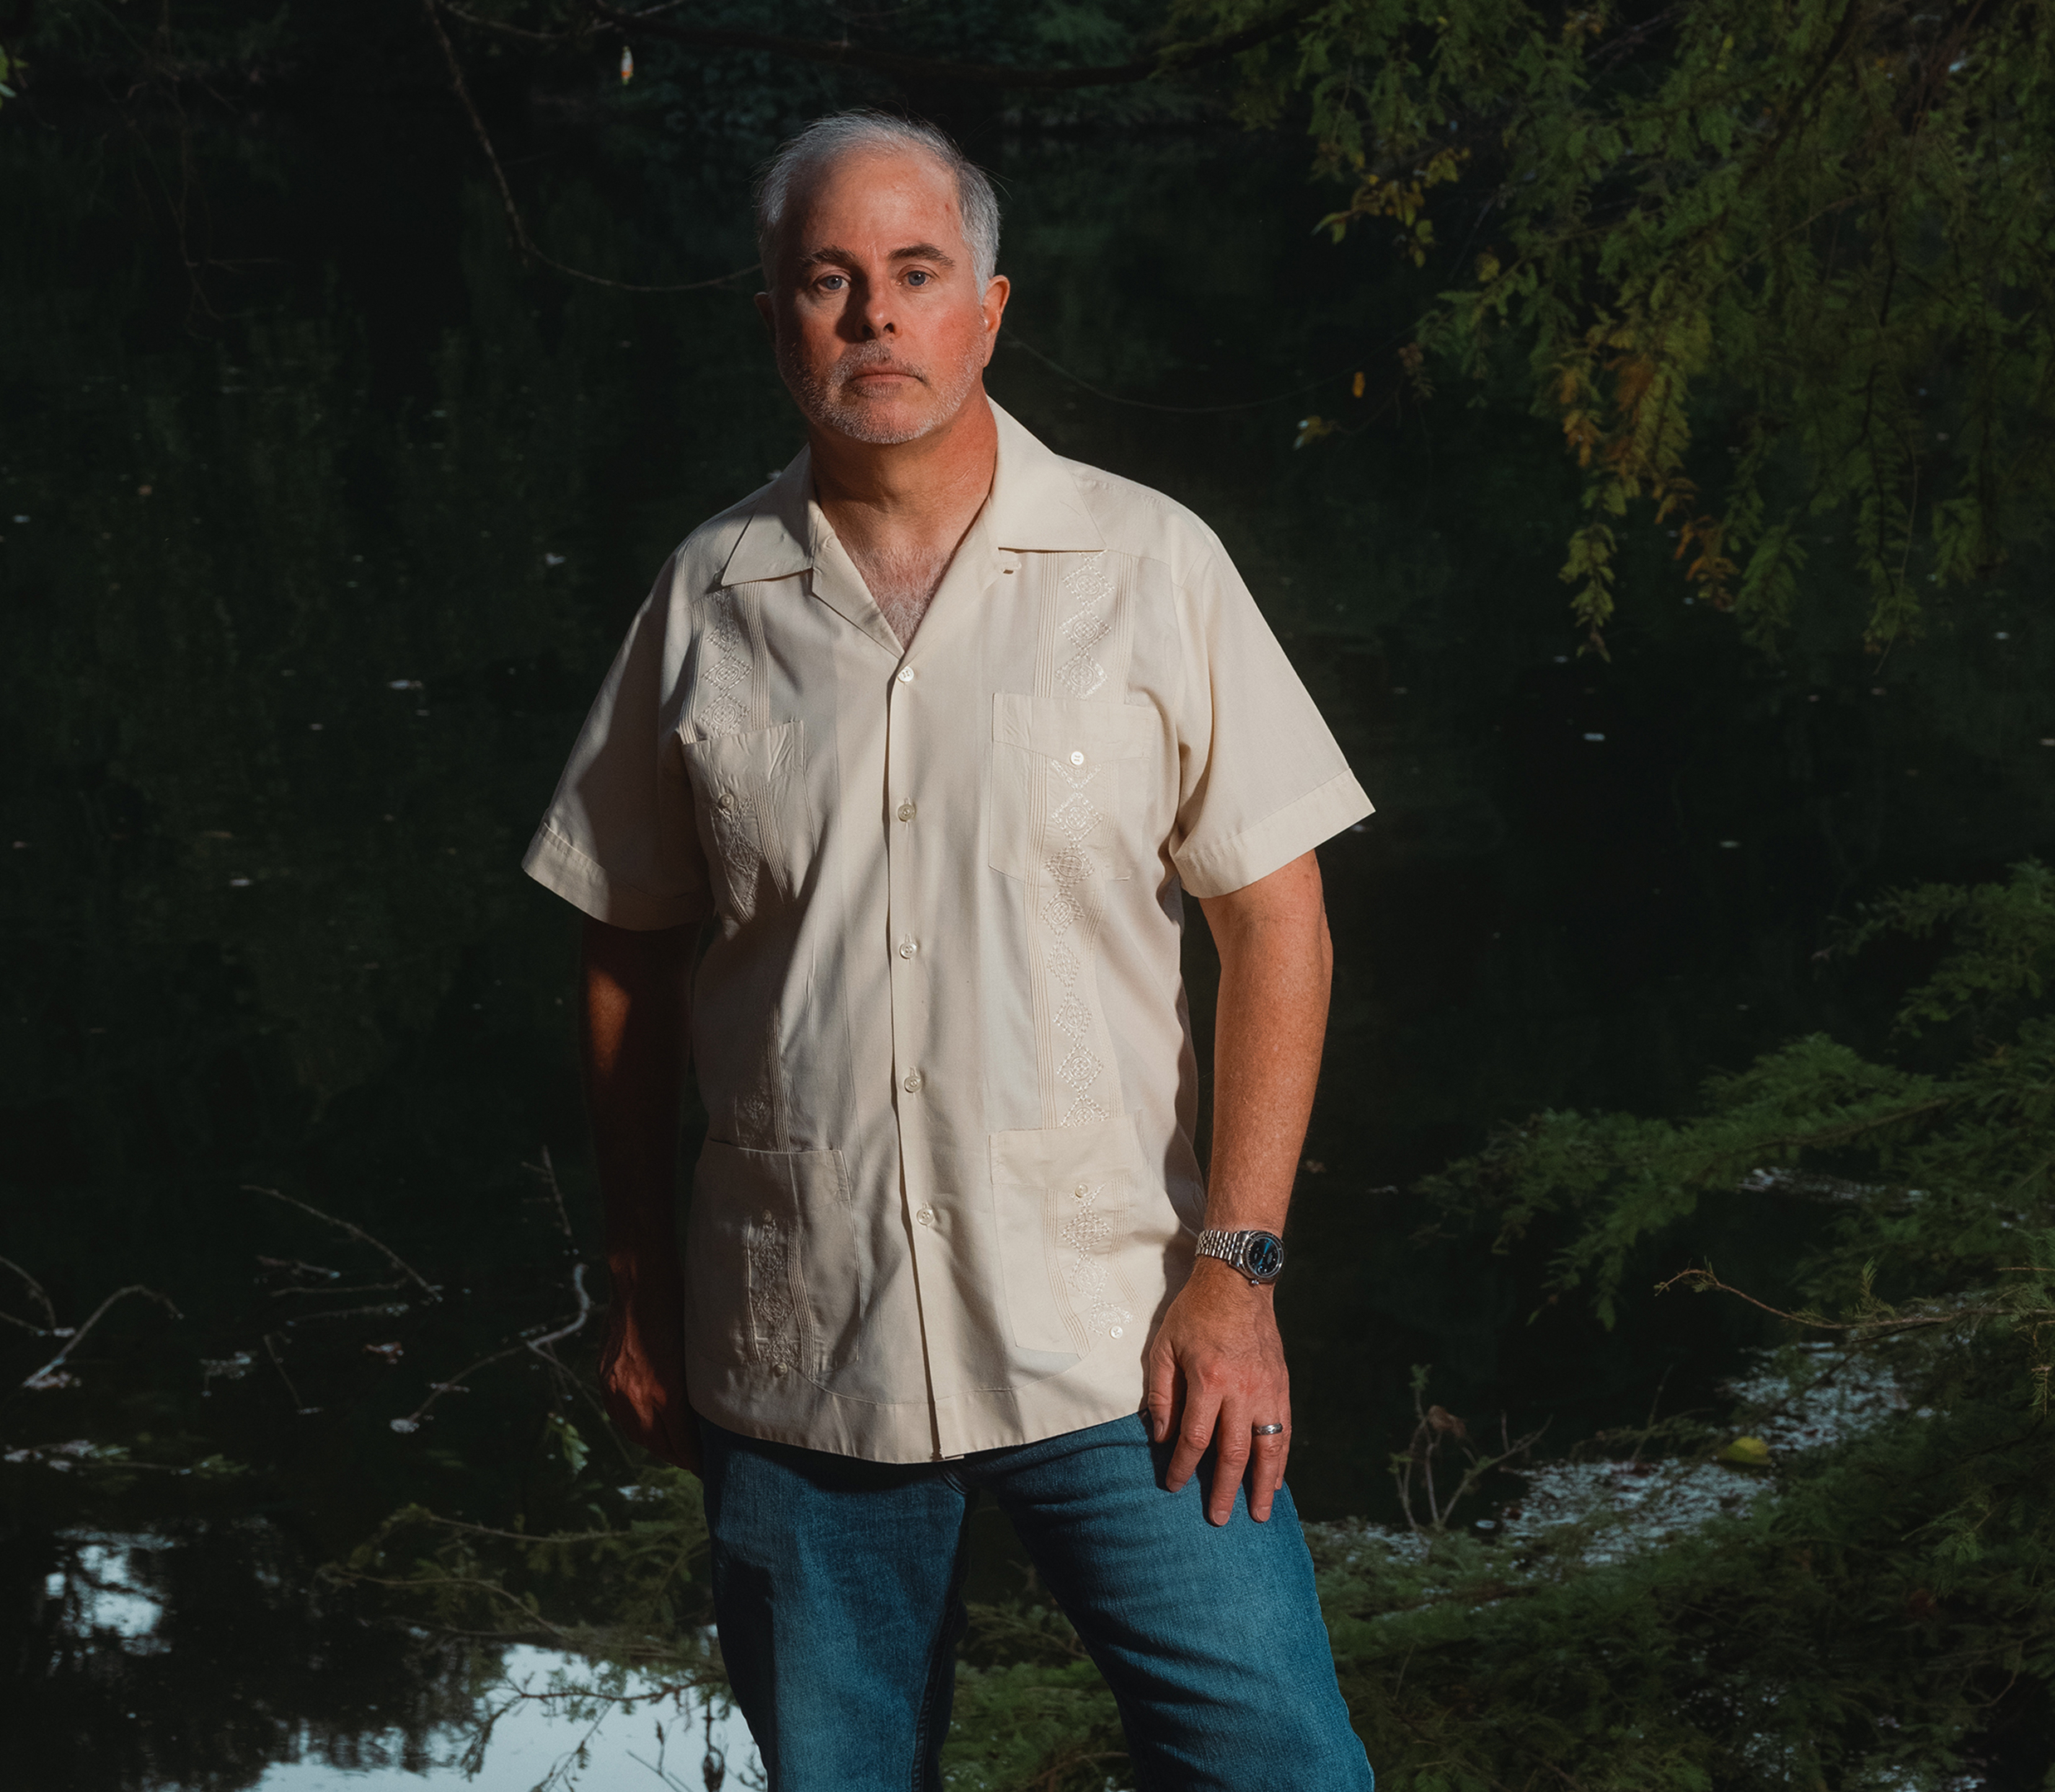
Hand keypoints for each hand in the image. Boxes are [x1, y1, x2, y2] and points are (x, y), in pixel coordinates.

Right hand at [597, 1264, 701, 1474]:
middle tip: (695, 1463)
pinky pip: (619, 1416)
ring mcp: (618, 1390)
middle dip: (678, 1457)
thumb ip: (699, 1389)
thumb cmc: (682, 1311)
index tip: (709, 1468)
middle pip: (659, 1446)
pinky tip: (648, 1428)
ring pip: (636, 1434)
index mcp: (666, 1395)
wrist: (641, 1283)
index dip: (697, 1461)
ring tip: (674, 1450)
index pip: (683, 1446)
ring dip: (656, 1445)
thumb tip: (710, 1415)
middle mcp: (638, 1399)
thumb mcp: (699, 1354)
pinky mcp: (606, 1379)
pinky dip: (635, 1427)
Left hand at [1143, 1255, 1290, 1523]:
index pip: (1194, 1438)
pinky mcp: (1282, 1386)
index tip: (1174, 1487)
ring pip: (1267, 1449)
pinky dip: (1281, 1460)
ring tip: (1257, 1514)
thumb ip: (1161, 1393)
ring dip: (1261, 1485)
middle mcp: (1242, 1391)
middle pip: (1233, 1453)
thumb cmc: (1195, 1313)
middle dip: (1224, 1490)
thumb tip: (1161, 1437)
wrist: (1239, 1281)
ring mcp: (1267, 1390)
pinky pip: (1284, 1432)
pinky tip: (1276, 1481)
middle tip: (1218, 1519)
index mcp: (1208, 1381)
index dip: (1183, 1467)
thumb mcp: (1164, 1346)